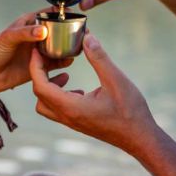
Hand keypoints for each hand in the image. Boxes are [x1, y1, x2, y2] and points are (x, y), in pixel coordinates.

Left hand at [0, 12, 72, 103]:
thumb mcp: (7, 37)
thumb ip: (25, 33)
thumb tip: (42, 30)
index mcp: (28, 24)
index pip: (47, 14)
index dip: (59, 12)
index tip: (71, 13)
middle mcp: (35, 36)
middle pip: (57, 30)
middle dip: (68, 30)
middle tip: (81, 30)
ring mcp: (39, 51)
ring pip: (58, 46)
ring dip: (67, 46)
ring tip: (79, 44)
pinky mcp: (41, 65)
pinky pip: (56, 62)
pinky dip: (64, 61)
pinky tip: (70, 59)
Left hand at [28, 32, 156, 155]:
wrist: (140, 138)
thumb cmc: (130, 111)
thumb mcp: (116, 80)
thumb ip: (99, 58)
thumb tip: (87, 37)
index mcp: (71, 107)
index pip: (40, 86)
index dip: (35, 66)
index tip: (38, 50)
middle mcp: (67, 117)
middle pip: (39, 95)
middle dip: (40, 74)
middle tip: (49, 58)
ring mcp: (72, 122)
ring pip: (46, 105)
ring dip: (49, 87)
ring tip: (65, 73)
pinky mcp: (79, 123)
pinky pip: (59, 109)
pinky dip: (60, 95)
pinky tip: (78, 88)